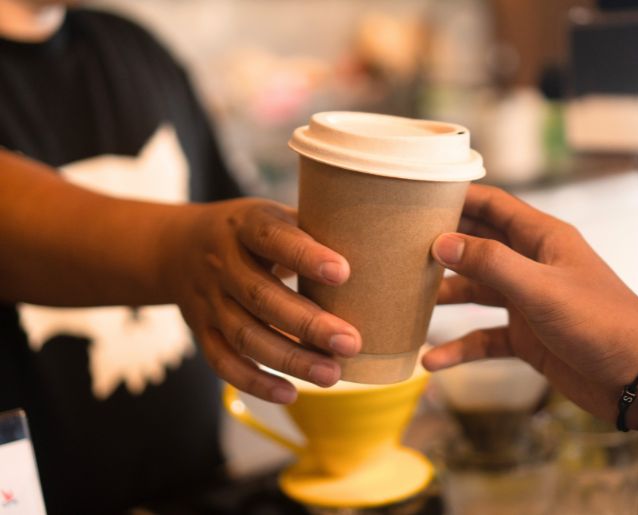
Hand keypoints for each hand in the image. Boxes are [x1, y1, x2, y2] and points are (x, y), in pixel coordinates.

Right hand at [161, 198, 359, 403]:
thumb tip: (383, 248)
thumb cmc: (252, 232)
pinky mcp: (201, 331)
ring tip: (332, 375)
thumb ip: (317, 229)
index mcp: (245, 224)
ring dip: (289, 359)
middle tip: (352, 343)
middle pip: (261, 297)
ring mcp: (208, 300)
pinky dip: (255, 382)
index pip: (272, 237)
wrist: (177, 248)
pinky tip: (291, 394)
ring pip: (245, 335)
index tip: (344, 273)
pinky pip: (223, 361)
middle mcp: (222, 263)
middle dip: (308, 324)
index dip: (305, 256)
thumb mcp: (275, 214)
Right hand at [422, 184, 637, 430]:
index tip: (417, 197)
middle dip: (442, 247)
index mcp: (543, 239)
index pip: (493, 205)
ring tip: (407, 301)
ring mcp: (527, 301)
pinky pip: (483, 337)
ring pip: (475, 291)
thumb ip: (491, 263)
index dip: (458, 198)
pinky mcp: (526, 337)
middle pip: (478, 246)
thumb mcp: (541, 288)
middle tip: (399, 248)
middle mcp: (532, 265)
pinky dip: (459, 348)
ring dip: (445, 297)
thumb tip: (442, 242)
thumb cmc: (600, 322)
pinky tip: (432, 360)